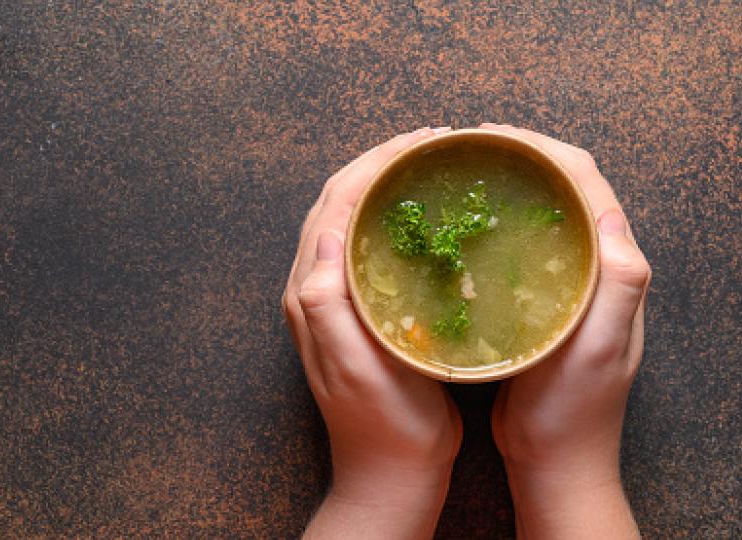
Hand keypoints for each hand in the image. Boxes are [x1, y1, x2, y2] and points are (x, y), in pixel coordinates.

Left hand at [282, 128, 461, 538]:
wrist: (391, 472)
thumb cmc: (382, 425)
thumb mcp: (355, 368)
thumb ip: (327, 305)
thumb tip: (324, 235)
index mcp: (311, 295)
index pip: (333, 206)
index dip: (372, 166)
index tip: (419, 143)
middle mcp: (316, 290)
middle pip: (340, 204)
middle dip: (380, 165)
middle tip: (430, 143)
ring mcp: (337, 301)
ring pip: (354, 222)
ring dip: (385, 187)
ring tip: (428, 166)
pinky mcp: (360, 313)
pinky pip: (371, 248)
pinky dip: (394, 220)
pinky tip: (428, 219)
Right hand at [484, 124, 649, 538]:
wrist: (557, 460)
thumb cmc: (576, 411)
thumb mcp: (601, 349)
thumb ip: (619, 285)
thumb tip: (614, 216)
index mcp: (616, 268)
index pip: (588, 184)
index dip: (546, 148)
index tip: (496, 135)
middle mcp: (598, 268)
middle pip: (568, 190)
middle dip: (527, 155)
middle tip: (474, 145)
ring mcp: (570, 285)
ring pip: (546, 215)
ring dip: (515, 185)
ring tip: (468, 171)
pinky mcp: (545, 304)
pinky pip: (527, 248)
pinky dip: (502, 225)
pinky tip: (468, 228)